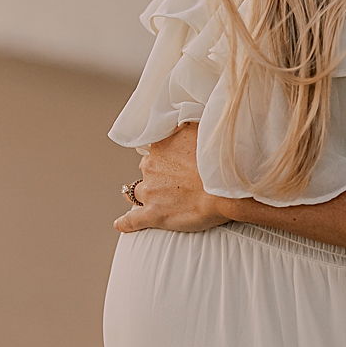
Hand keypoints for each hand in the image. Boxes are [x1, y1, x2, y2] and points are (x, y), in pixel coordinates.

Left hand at [114, 124, 230, 233]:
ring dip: (142, 194)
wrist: (225, 188)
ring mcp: (150, 192)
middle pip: (146, 169)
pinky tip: (121, 224)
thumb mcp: (201, 129)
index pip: (154, 149)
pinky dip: (125, 223)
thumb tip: (179, 121)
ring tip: (151, 200)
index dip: (164, 156)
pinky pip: (132, 220)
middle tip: (174, 181)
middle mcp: (151, 167)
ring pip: (136, 192)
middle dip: (156, 174)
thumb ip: (186, 125)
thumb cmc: (218, 159)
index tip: (173, 161)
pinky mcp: (153, 214)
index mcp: (160, 146)